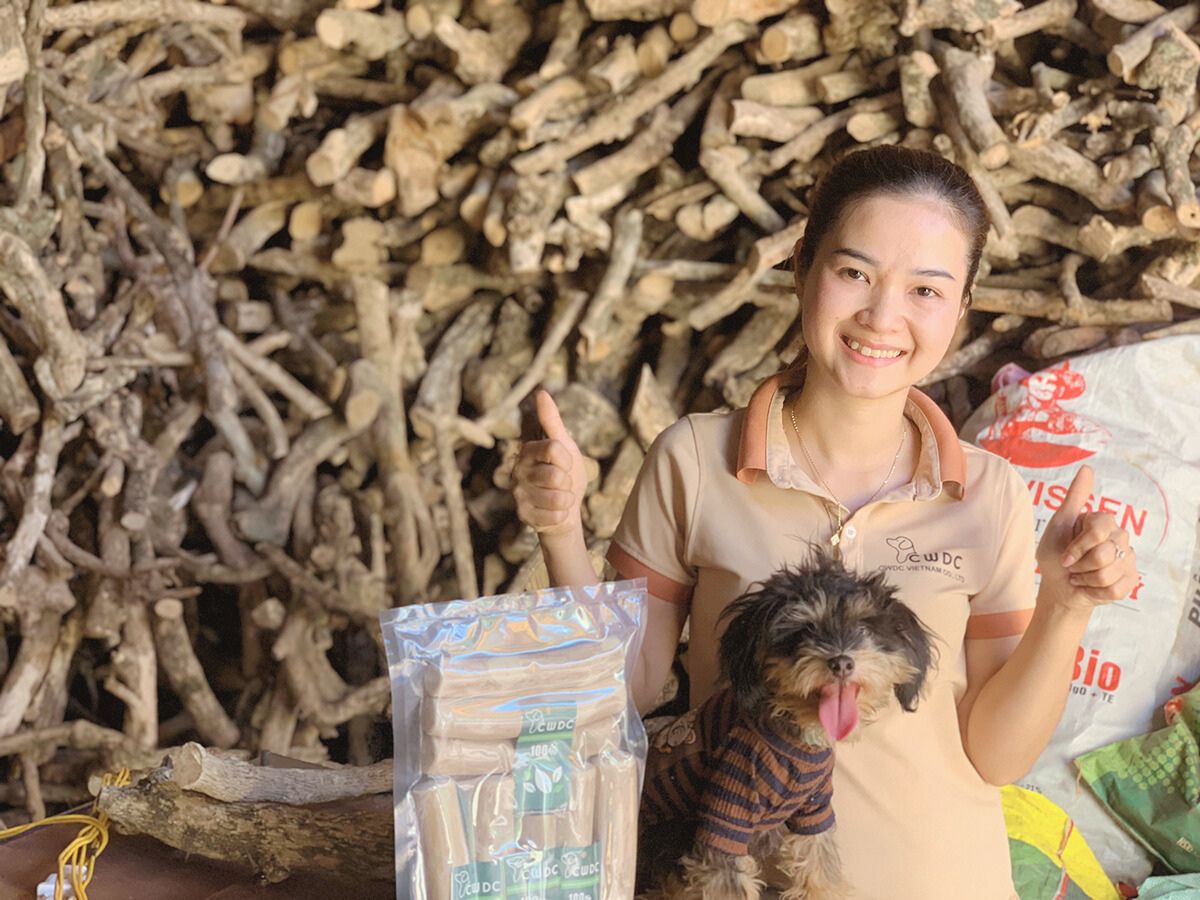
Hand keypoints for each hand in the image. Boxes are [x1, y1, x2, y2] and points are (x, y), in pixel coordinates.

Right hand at [512, 389, 587, 539]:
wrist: (566, 508)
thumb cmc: (566, 474)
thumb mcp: (565, 445)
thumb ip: (552, 421)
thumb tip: (541, 392)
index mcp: (527, 451)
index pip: (553, 448)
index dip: (567, 459)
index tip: (565, 464)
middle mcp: (518, 471)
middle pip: (556, 476)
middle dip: (567, 482)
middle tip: (562, 484)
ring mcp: (518, 495)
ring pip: (557, 498)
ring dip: (567, 500)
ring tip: (560, 498)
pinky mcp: (523, 515)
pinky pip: (555, 516)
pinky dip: (562, 515)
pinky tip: (556, 512)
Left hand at [1036, 465, 1138, 611]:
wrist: (1059, 586)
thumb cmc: (1055, 554)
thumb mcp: (1059, 524)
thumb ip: (1074, 498)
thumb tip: (1088, 468)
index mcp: (1103, 521)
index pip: (1098, 530)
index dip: (1078, 547)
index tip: (1064, 556)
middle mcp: (1120, 537)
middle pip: (1103, 554)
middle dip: (1080, 565)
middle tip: (1072, 566)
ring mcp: (1128, 559)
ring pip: (1108, 573)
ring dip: (1085, 579)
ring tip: (1080, 576)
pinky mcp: (1130, 579)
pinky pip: (1114, 589)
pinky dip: (1093, 592)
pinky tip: (1089, 587)